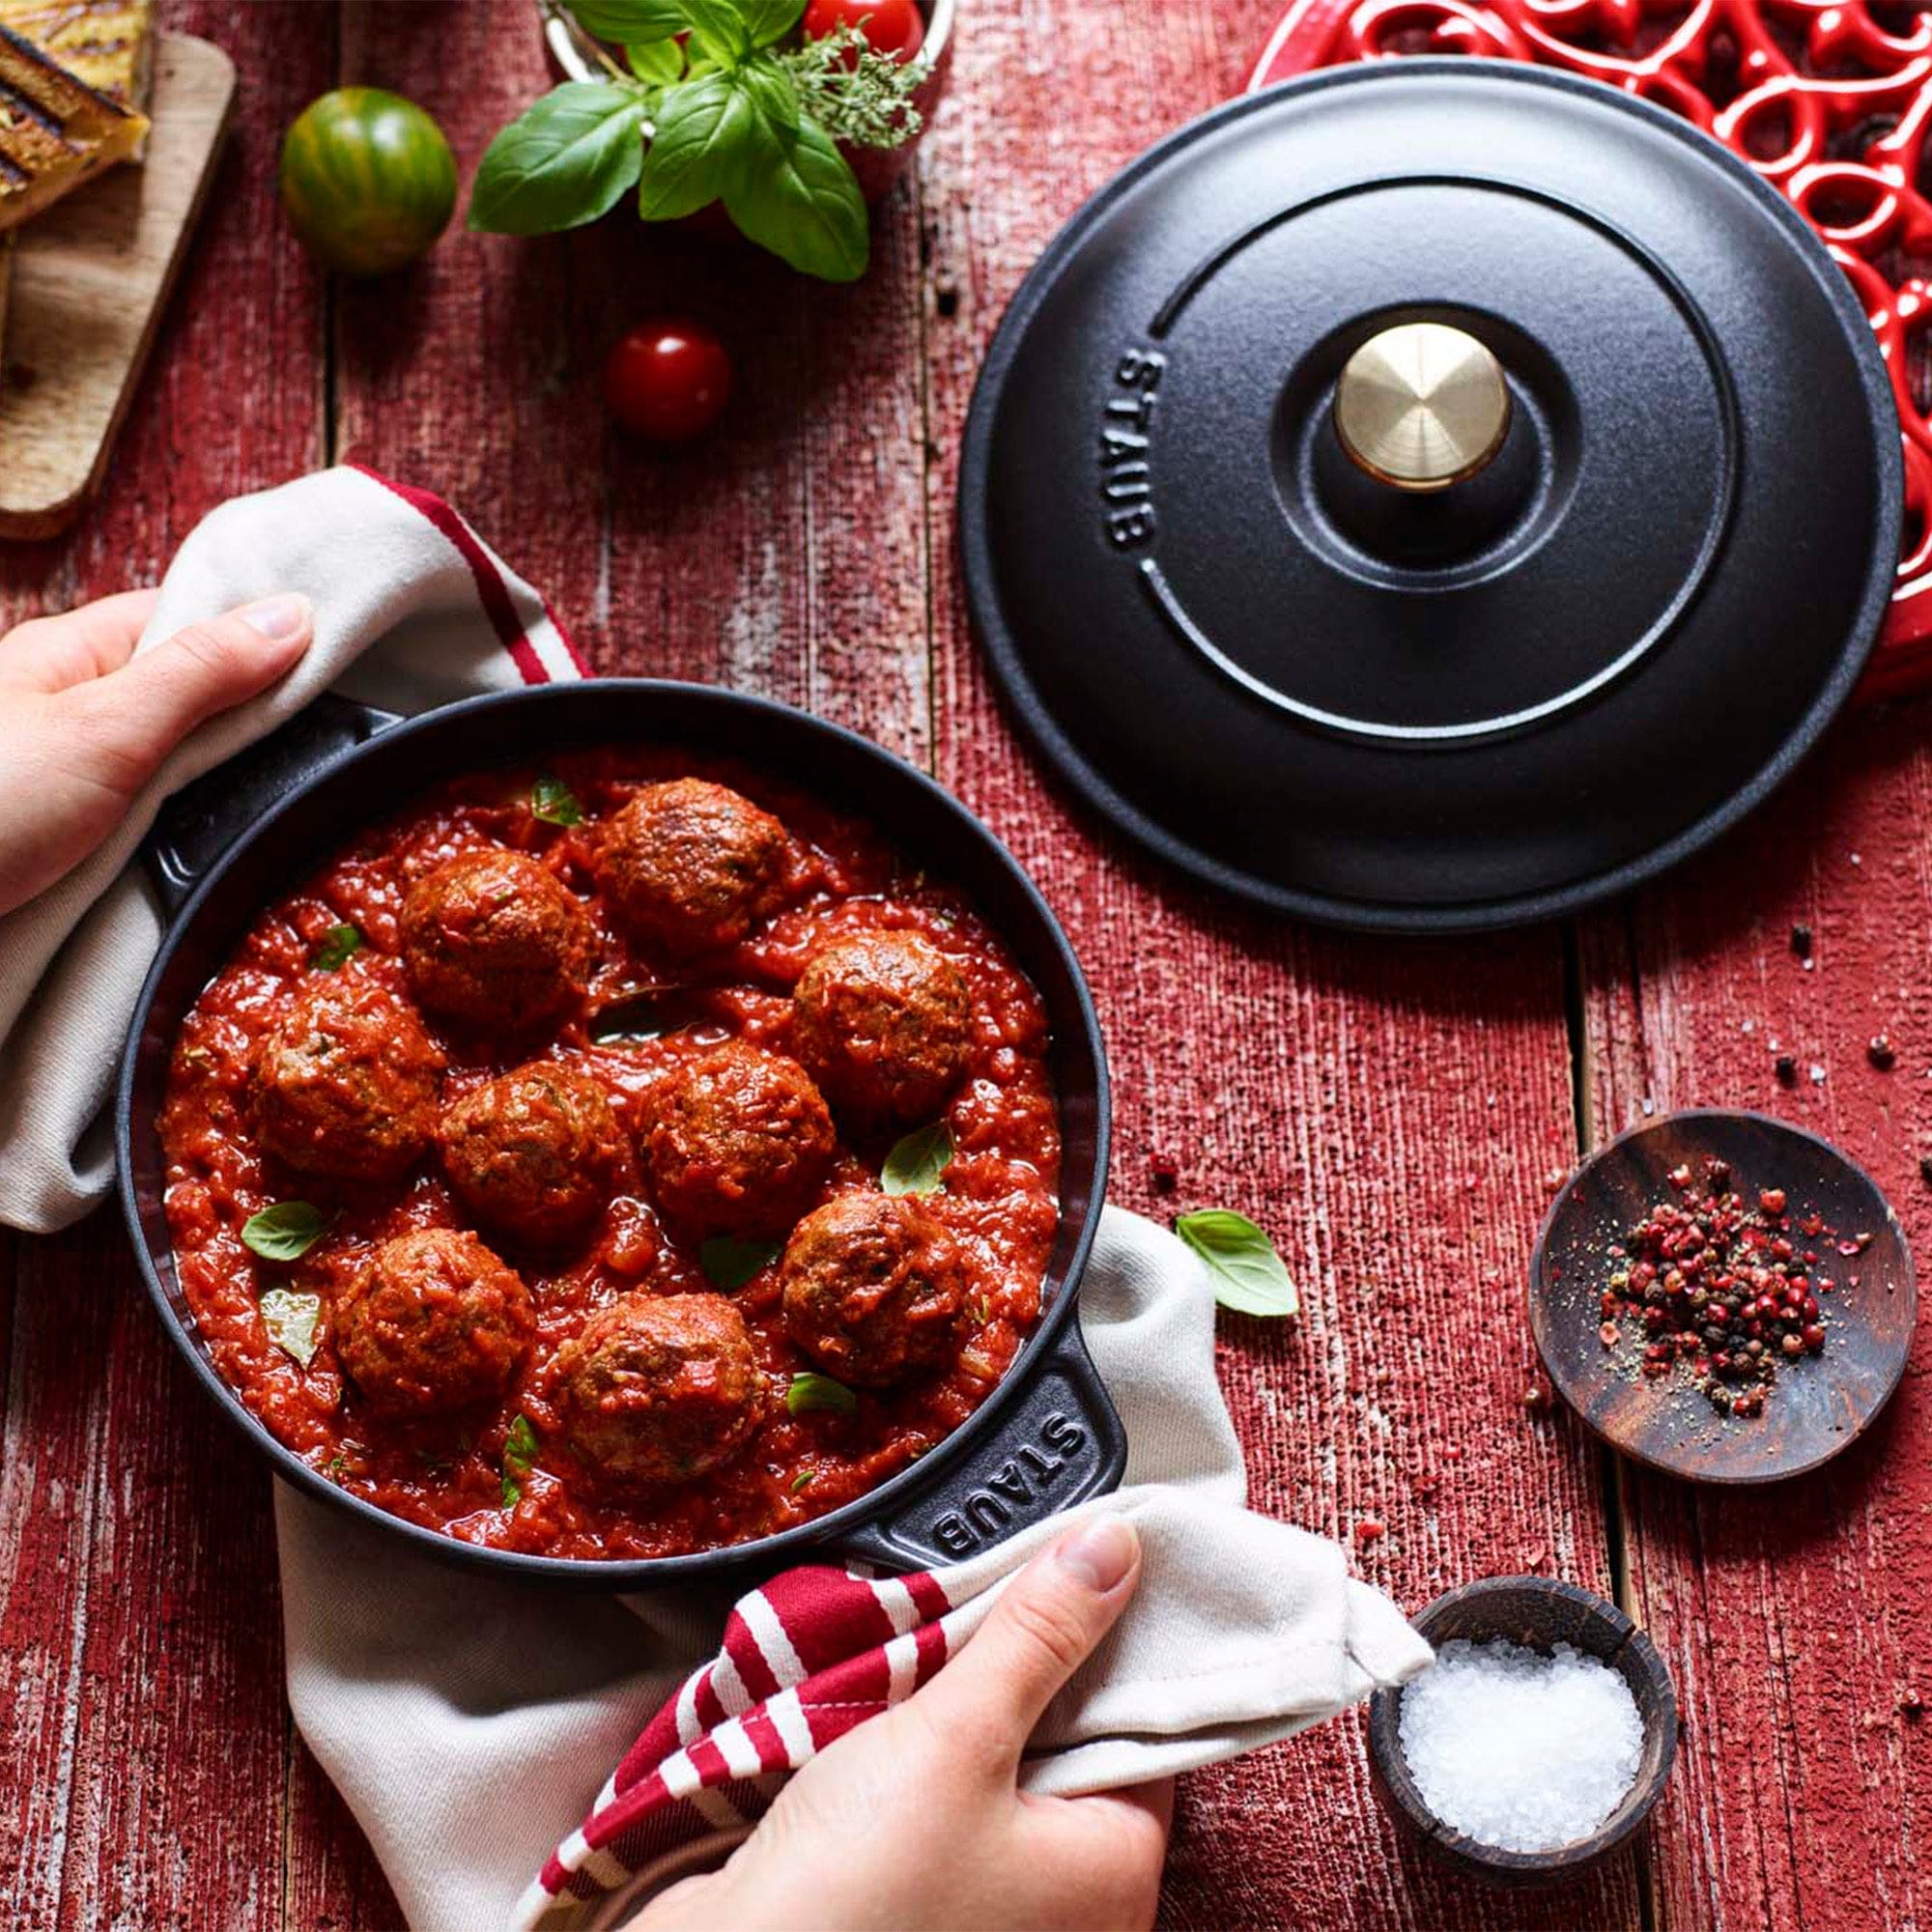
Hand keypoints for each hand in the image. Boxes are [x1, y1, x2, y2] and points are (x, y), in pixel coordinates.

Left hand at [0, 589, 313, 915]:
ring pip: (167, 766)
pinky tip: (207, 855)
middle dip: (247, 724)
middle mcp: (63, 708)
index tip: (336, 668)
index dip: (260, 637)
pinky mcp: (59, 843)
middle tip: (321, 751)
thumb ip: (203, 675)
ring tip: (278, 806)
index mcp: (69, 655)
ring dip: (215, 790)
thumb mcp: (107, 729)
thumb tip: (295, 613)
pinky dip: (179, 837)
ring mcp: (62, 777)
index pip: (188, 620)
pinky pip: (141, 826)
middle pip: (184, 697)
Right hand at [634, 1516, 1171, 1931]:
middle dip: (1022, 1674)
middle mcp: (1068, 1911)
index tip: (1067, 1573)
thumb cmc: (859, 1893)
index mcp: (1115, 1877)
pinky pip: (941, 1811)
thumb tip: (1114, 1548)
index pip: (1144, 1732)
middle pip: (1068, 1748)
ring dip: (957, 1714)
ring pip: (997, 1774)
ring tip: (924, 1648)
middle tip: (985, 1598)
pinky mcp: (921, 1909)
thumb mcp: (959, 1737)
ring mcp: (993, 1916)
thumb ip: (1039, 1635)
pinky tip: (883, 1713)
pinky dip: (917, 1761)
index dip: (1105, 1647)